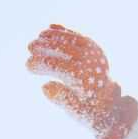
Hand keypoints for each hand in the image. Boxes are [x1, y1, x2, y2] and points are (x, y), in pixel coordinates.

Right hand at [26, 24, 137, 138]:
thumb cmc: (88, 107)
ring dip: (53, 36)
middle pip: (65, 50)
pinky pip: (78, 35)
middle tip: (29, 47)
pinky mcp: (94, 46)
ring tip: (38, 37)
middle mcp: (90, 62)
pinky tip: (50, 28)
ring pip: (71, 39)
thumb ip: (61, 99)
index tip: (28, 65)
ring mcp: (94, 52)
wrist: (109, 100)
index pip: (59, 67)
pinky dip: (65, 31)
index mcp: (85, 79)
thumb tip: (45, 86)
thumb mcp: (75, 110)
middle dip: (45, 47)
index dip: (42, 64)